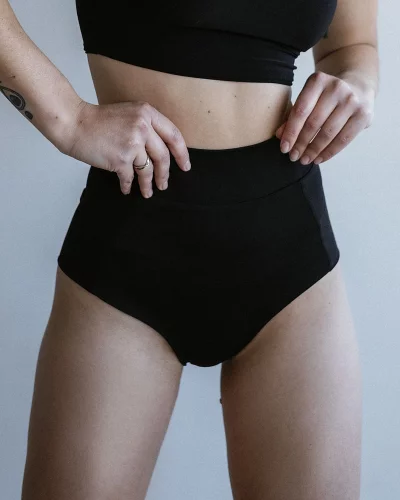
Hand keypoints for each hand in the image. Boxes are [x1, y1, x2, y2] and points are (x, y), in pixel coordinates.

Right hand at [61, 100, 190, 197]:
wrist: (74, 123)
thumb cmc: (99, 120)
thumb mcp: (129, 113)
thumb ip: (147, 126)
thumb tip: (162, 151)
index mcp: (147, 113)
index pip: (174, 136)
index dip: (182, 154)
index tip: (185, 166)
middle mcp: (143, 127)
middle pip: (163, 157)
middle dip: (165, 175)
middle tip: (164, 184)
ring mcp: (132, 143)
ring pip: (148, 170)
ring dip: (148, 184)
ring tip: (147, 192)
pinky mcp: (121, 159)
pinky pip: (130, 177)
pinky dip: (128, 185)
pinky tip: (127, 189)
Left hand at [275, 71, 374, 164]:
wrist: (357, 87)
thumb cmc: (325, 98)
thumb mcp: (308, 100)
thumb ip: (293, 116)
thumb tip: (279, 136)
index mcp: (318, 81)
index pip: (300, 111)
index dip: (291, 132)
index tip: (284, 148)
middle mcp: (337, 88)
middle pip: (313, 123)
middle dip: (301, 143)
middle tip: (293, 157)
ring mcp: (352, 101)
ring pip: (328, 133)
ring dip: (313, 150)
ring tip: (304, 160)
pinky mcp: (363, 114)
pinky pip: (343, 139)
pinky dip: (329, 152)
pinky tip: (319, 159)